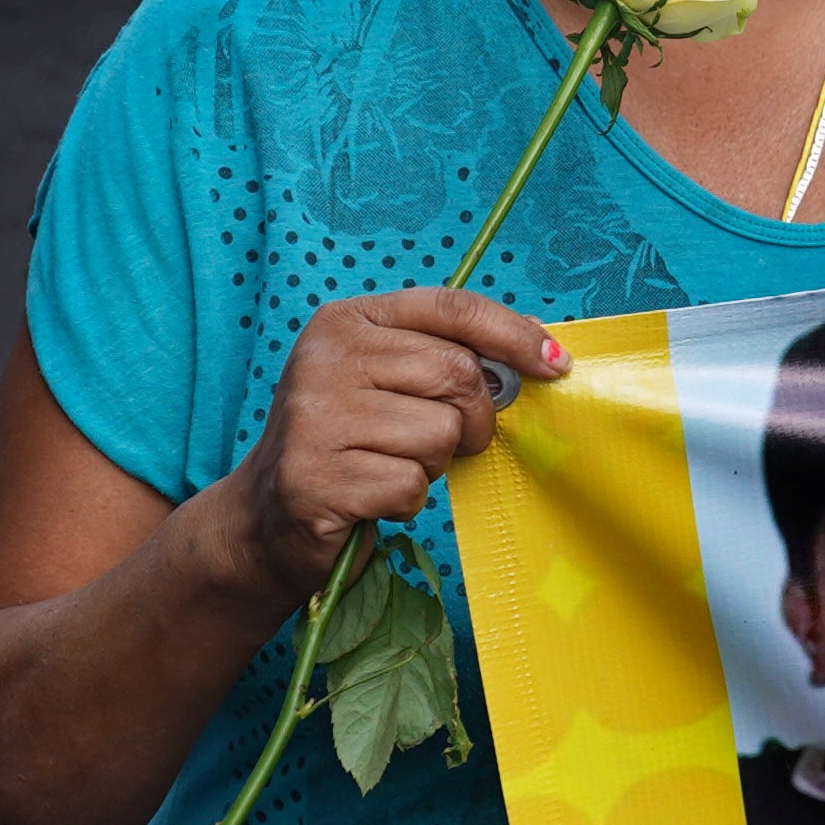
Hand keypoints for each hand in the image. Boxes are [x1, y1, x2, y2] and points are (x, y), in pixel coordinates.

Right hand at [213, 288, 571, 605]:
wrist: (267, 516)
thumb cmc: (349, 440)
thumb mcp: (389, 377)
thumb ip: (451, 353)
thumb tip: (541, 342)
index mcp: (346, 319)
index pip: (451, 308)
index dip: (513, 334)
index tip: (557, 363)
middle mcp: (325, 358)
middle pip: (456, 374)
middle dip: (473, 418)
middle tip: (449, 441)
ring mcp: (315, 418)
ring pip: (440, 433)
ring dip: (434, 462)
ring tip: (392, 464)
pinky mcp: (316, 479)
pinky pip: (411, 485)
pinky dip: (408, 499)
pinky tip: (373, 496)